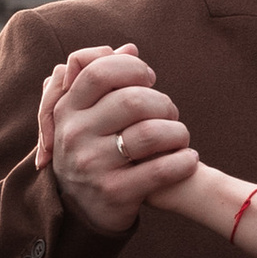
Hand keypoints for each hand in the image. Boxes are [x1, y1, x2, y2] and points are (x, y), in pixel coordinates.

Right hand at [35, 46, 199, 236]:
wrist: (81, 210)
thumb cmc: (92, 149)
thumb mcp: (83, 113)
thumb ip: (101, 77)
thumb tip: (130, 47)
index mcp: (67, 109)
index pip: (100, 71)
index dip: (132, 67)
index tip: (148, 79)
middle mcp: (75, 135)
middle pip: (132, 100)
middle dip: (163, 103)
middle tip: (170, 112)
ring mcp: (93, 165)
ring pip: (150, 133)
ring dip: (178, 132)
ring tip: (181, 137)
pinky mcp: (115, 193)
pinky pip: (161, 170)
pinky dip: (184, 161)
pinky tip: (189, 159)